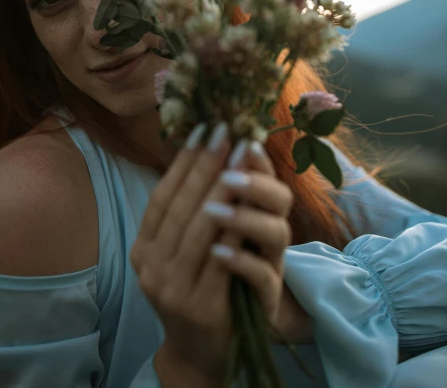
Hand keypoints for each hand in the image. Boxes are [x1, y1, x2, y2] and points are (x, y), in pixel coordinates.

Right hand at [130, 122, 251, 382]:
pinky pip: (218, 259)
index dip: (183, 162)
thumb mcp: (183, 253)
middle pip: (181, 206)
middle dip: (205, 165)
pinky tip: (244, 202)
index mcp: (142, 250)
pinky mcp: (200, 306)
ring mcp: (171, 288)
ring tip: (239, 156)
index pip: (162, 197)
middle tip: (227, 132)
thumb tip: (206, 158)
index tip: (205, 129)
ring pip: (198, 228)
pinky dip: (231, 228)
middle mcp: (150, 267)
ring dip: (220, 187)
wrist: (202, 353)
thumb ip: (188, 215)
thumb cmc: (198, 292)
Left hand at [205, 139, 311, 342]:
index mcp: (256, 208)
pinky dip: (240, 263)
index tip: (234, 137)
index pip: (264, 174)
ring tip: (212, 210)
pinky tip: (217, 254)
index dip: (252, 157)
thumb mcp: (197, 227)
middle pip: (277, 198)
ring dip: (242, 217)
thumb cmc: (205, 270)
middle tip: (225, 168)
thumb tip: (193, 141)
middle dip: (249, 180)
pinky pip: (263, 278)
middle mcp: (269, 232)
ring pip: (274, 233)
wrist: (210, 333)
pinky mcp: (266, 300)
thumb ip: (201, 191)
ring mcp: (271, 266)